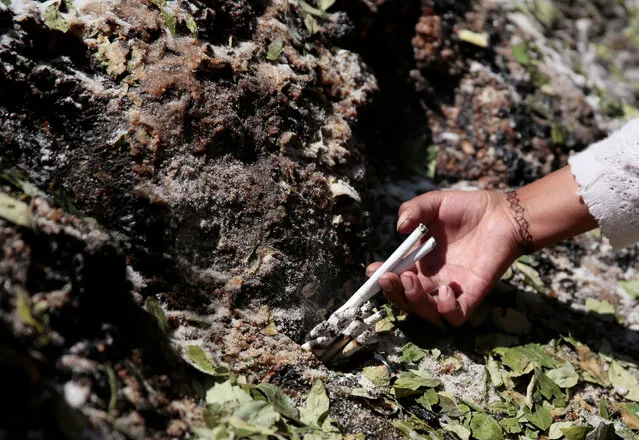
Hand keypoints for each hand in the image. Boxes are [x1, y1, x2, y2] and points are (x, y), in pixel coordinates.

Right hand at [367, 190, 521, 326]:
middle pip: (405, 300)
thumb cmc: (467, 208)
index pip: (395, 278)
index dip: (382, 279)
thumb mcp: (433, 203)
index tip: (373, 271)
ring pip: (425, 313)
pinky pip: (454, 318)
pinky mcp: (472, 295)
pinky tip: (447, 288)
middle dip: (393, 293)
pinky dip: (445, 309)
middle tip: (391, 277)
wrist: (503, 214)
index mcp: (419, 262)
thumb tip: (399, 228)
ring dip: (413, 301)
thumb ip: (412, 210)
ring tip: (410, 279)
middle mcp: (432, 279)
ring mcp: (451, 290)